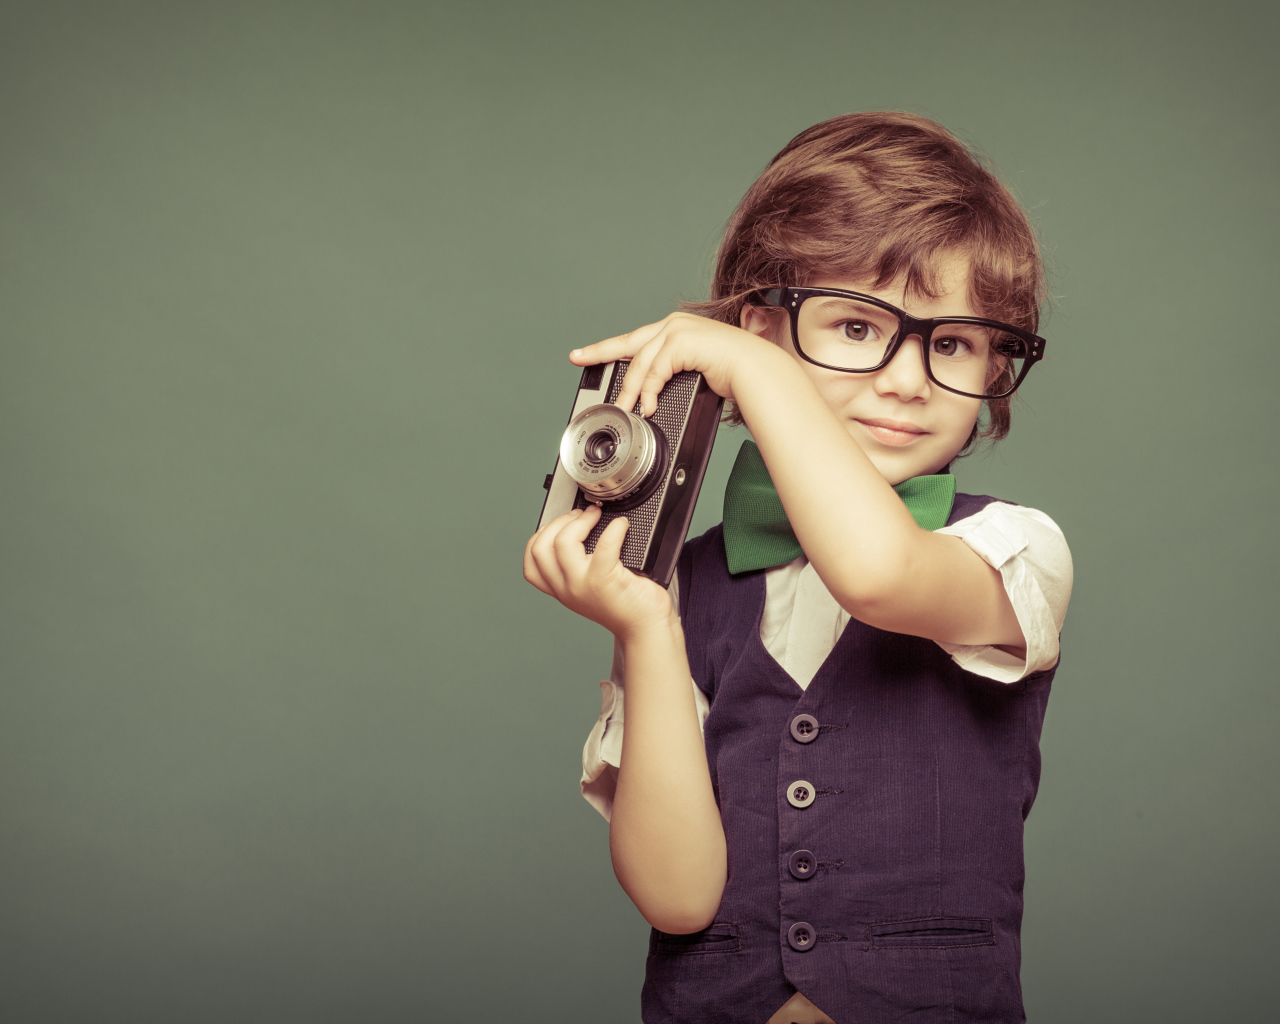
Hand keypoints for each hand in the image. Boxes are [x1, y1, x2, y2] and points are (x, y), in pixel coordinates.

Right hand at [523, 505, 675, 640]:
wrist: (645, 628)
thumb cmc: (625, 604)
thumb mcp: (589, 588)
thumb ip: (577, 567)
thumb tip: (579, 527)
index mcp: (560, 589)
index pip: (532, 561)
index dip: (541, 535)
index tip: (560, 524)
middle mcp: (566, 589)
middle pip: (541, 547)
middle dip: (560, 521)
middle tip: (582, 515)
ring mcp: (583, 585)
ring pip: (563, 542)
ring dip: (581, 520)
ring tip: (597, 516)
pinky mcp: (604, 581)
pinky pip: (604, 545)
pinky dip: (614, 529)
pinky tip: (621, 526)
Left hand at [570, 312, 777, 417]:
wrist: (756, 370)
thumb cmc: (735, 374)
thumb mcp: (695, 372)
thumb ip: (673, 376)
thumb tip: (654, 396)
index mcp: (677, 328)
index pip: (637, 339)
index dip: (610, 348)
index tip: (589, 353)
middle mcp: (674, 324)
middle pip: (628, 343)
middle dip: (600, 352)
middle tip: (578, 358)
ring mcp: (677, 330)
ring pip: (639, 362)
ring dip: (630, 390)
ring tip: (624, 408)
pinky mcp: (681, 342)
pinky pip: (654, 371)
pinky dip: (648, 392)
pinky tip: (647, 406)